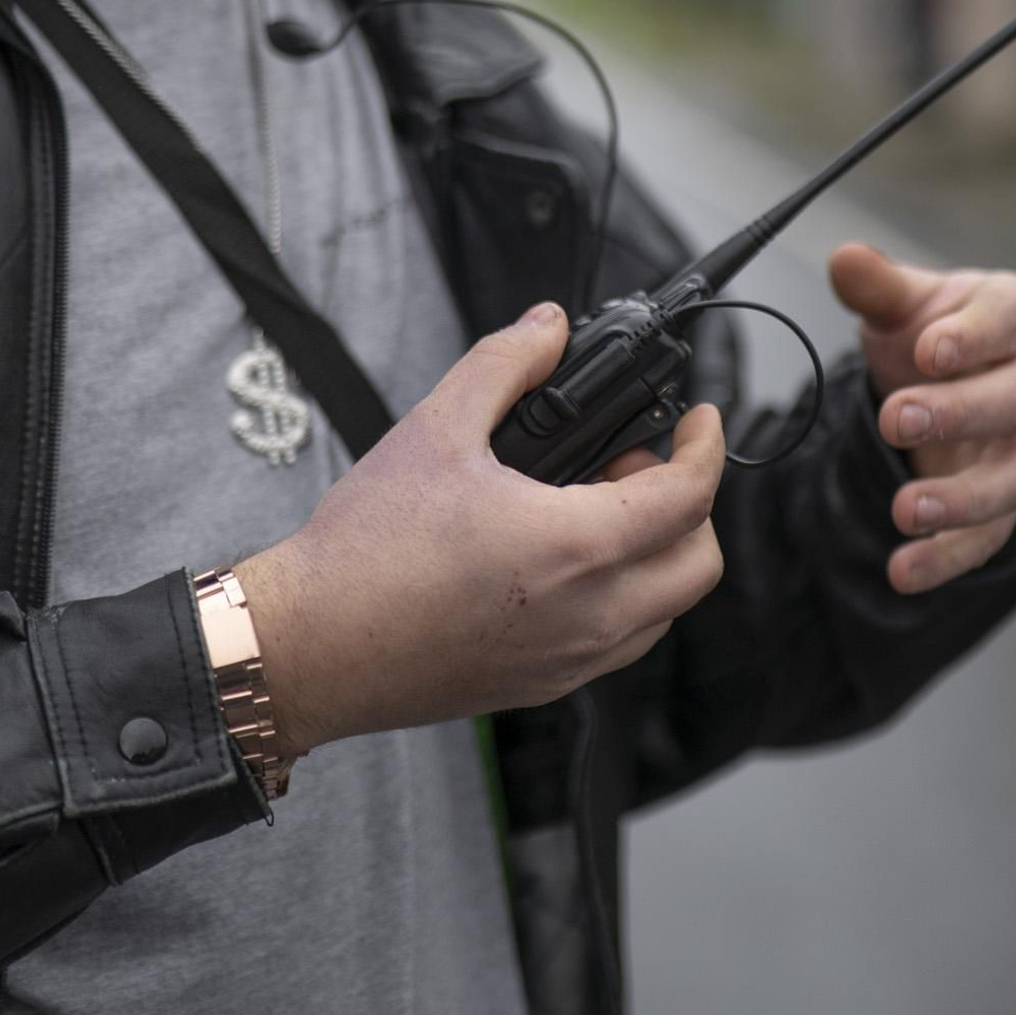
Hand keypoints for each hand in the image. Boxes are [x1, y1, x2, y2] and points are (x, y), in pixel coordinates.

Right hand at [235, 304, 725, 756]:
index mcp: (574, 547)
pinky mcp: (542, 688)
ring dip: (656, 554)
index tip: (699, 418)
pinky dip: (621, 598)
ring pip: (664, 609)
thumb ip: (504, 364)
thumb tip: (548, 326)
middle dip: (688, 504)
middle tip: (630, 465)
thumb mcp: (435, 428)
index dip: (706, 447)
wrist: (309, 647)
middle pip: (699, 563)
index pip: (689, 498)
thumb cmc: (366, 551)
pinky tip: (559, 561)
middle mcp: (588, 615)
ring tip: (588, 510)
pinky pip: (619, 644)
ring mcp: (569, 661)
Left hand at [829, 243, 1015, 596]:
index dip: (971, 336)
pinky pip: (987, 535)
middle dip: (959, 413)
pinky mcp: (1005, 500)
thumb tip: (845, 258)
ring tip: (905, 512)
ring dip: (962, 500)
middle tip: (897, 418)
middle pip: (1014, 402)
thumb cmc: (938, 332)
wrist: (959, 380)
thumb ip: (877, 286)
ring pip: (1012, 479)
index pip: (1005, 321)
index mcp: (1015, 318)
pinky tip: (904, 572)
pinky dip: (947, 557)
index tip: (928, 349)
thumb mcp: (906, 304)